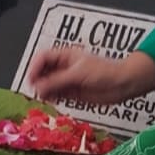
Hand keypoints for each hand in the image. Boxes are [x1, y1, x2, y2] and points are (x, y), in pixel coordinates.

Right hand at [27, 48, 154, 104]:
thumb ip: (58, 80)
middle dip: (38, 79)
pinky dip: (52, 97)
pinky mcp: (73, 92)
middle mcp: (64, 67)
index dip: (35, 66)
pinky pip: (57, 94)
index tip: (32, 78)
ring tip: (44, 95)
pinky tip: (51, 99)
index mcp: (65, 55)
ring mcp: (68, 79)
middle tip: (36, 89)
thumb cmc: (105, 71)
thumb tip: (40, 86)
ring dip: (44, 89)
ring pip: (49, 84)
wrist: (122, 84)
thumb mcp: (78, 73)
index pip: (43, 57)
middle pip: (44, 71)